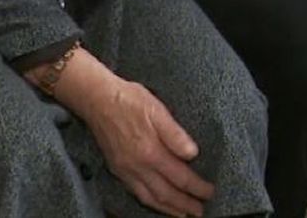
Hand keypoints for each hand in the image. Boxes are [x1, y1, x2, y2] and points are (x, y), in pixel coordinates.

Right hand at [48, 51, 213, 215]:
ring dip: (169, 208)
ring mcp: (125, 170)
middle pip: (166, 194)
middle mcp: (137, 166)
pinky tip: (157, 202)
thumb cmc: (128, 100)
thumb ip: (175, 134)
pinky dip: (150, 202)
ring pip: (150, 198)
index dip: (197, 187)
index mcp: (150, 152)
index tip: (209, 192)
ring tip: (183, 214)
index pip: (180, 177)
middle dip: (185, 205)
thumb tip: (192, 153)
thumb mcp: (156, 109)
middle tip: (201, 211)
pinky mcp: (117, 169)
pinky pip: (136, 193)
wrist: (96, 99)